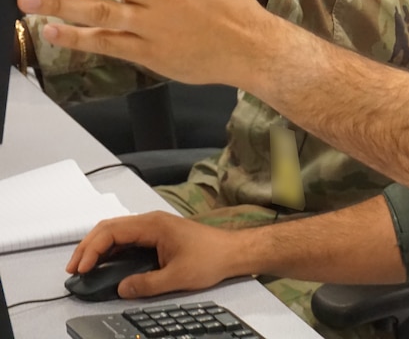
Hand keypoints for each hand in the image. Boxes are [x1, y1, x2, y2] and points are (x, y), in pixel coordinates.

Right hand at [67, 211, 247, 298]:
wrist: (233, 251)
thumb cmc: (210, 259)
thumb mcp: (176, 277)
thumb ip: (145, 285)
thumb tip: (120, 289)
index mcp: (153, 225)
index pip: (112, 231)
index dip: (91, 249)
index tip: (81, 269)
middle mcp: (151, 221)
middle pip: (109, 227)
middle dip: (87, 246)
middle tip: (73, 268)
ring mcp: (154, 226)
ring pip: (116, 231)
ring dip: (97, 247)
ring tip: (83, 267)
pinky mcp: (157, 235)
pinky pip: (127, 238)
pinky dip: (111, 249)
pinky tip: (104, 264)